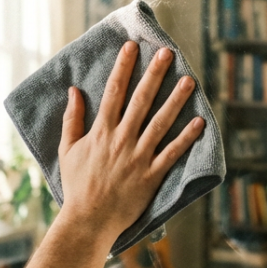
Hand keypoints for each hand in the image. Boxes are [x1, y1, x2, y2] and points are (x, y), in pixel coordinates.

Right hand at [57, 41, 203, 244]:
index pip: (114, 92)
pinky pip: (172, 153)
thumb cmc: (77, 185)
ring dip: (176, 101)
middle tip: (168, 53)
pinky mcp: (151, 175)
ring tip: (190, 81)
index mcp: (101, 131)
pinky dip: (186, 138)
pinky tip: (200, 123)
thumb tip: (73, 91)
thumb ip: (71, 119)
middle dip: (154, 74)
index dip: (123, 67)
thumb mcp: (67, 149)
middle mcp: (121, 139)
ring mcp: (138, 157)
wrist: (88, 220)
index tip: (132, 47)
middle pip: (141, 100)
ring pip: (161, 122)